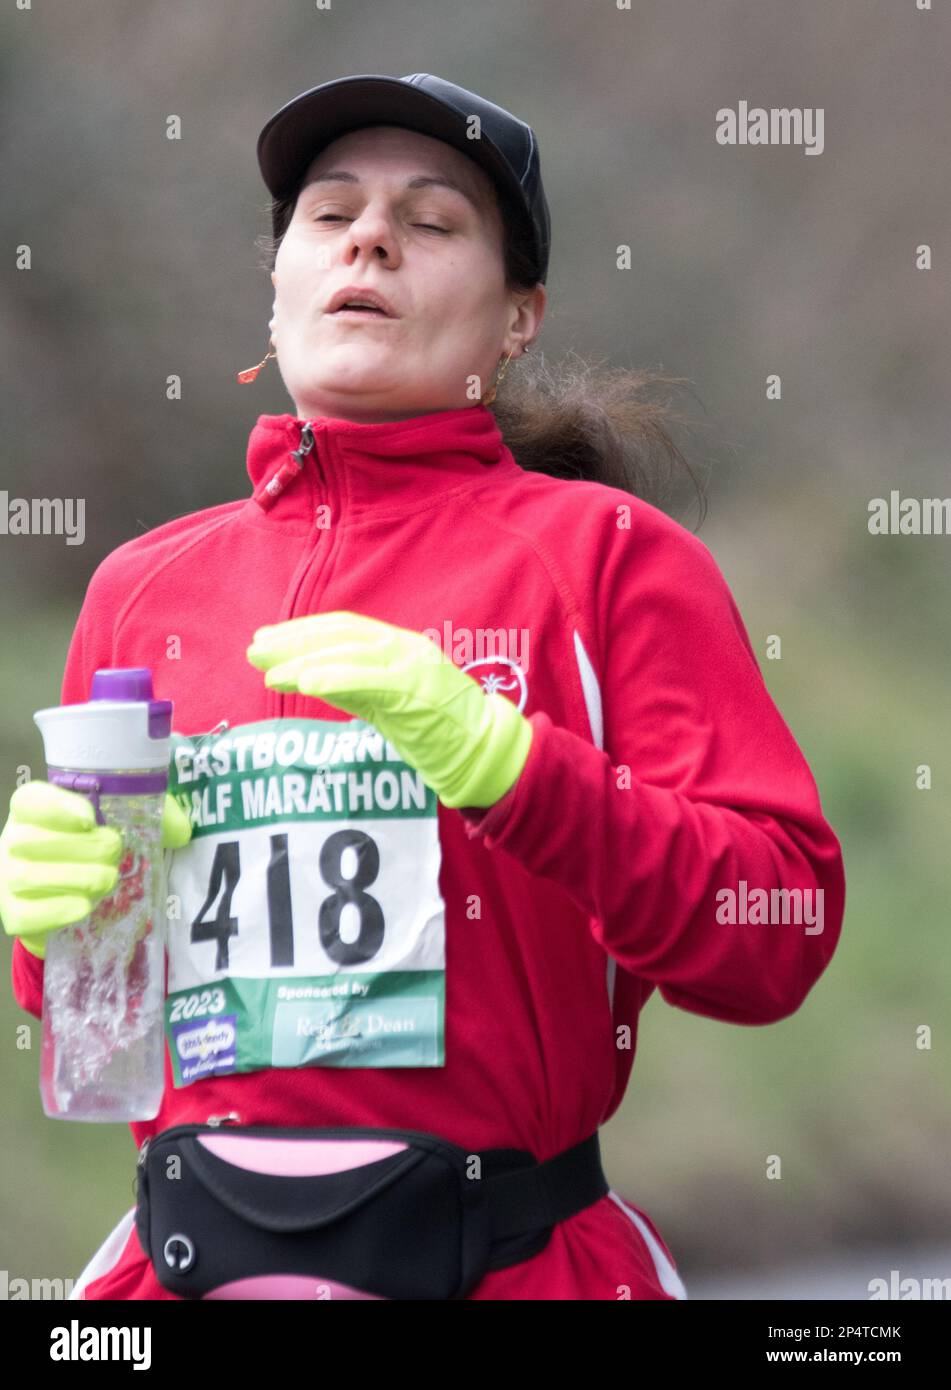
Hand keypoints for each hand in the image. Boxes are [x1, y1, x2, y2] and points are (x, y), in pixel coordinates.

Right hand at [0, 782, 190, 959]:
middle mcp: (14, 840)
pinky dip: (58, 911)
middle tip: (115, 851)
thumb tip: (184, 830)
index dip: (57, 807)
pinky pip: (26, 914)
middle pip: (31, 839)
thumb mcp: (127, 822)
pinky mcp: (13, 913)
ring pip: (28, 876)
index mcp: (34, 809)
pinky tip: (85, 907)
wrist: (74, 894)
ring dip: (75, 878)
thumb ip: (156, 816)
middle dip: (80, 847)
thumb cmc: (97, 847)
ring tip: (108, 879)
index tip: (91, 818)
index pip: (30, 800)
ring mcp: (8, 878)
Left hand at [246, 611, 532, 809]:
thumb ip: (353, 686)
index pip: (343, 628)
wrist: (480, 750)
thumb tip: (307, 676)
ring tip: (270, 672)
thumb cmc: (435, 730)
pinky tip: (304, 682)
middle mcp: (404, 647)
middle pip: (340, 634)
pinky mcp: (415, 689)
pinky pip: (367, 678)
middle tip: (254, 650)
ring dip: (304, 661)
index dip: (302, 632)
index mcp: (398, 644)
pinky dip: (334, 677)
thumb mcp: (386, 702)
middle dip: (293, 641)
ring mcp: (411, 665)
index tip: (266, 642)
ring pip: (349, 653)